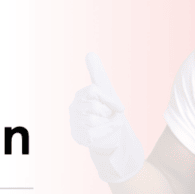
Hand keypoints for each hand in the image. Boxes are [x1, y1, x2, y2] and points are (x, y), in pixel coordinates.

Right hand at [69, 53, 144, 182]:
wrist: (112, 140)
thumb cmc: (110, 115)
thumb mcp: (107, 94)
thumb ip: (98, 73)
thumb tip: (89, 53)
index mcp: (82, 95)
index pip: (94, 91)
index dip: (109, 100)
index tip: (119, 108)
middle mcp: (75, 107)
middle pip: (95, 106)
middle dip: (108, 114)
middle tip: (109, 119)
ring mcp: (75, 122)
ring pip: (94, 120)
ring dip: (108, 125)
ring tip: (108, 127)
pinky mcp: (78, 136)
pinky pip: (94, 133)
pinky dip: (105, 134)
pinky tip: (105, 135)